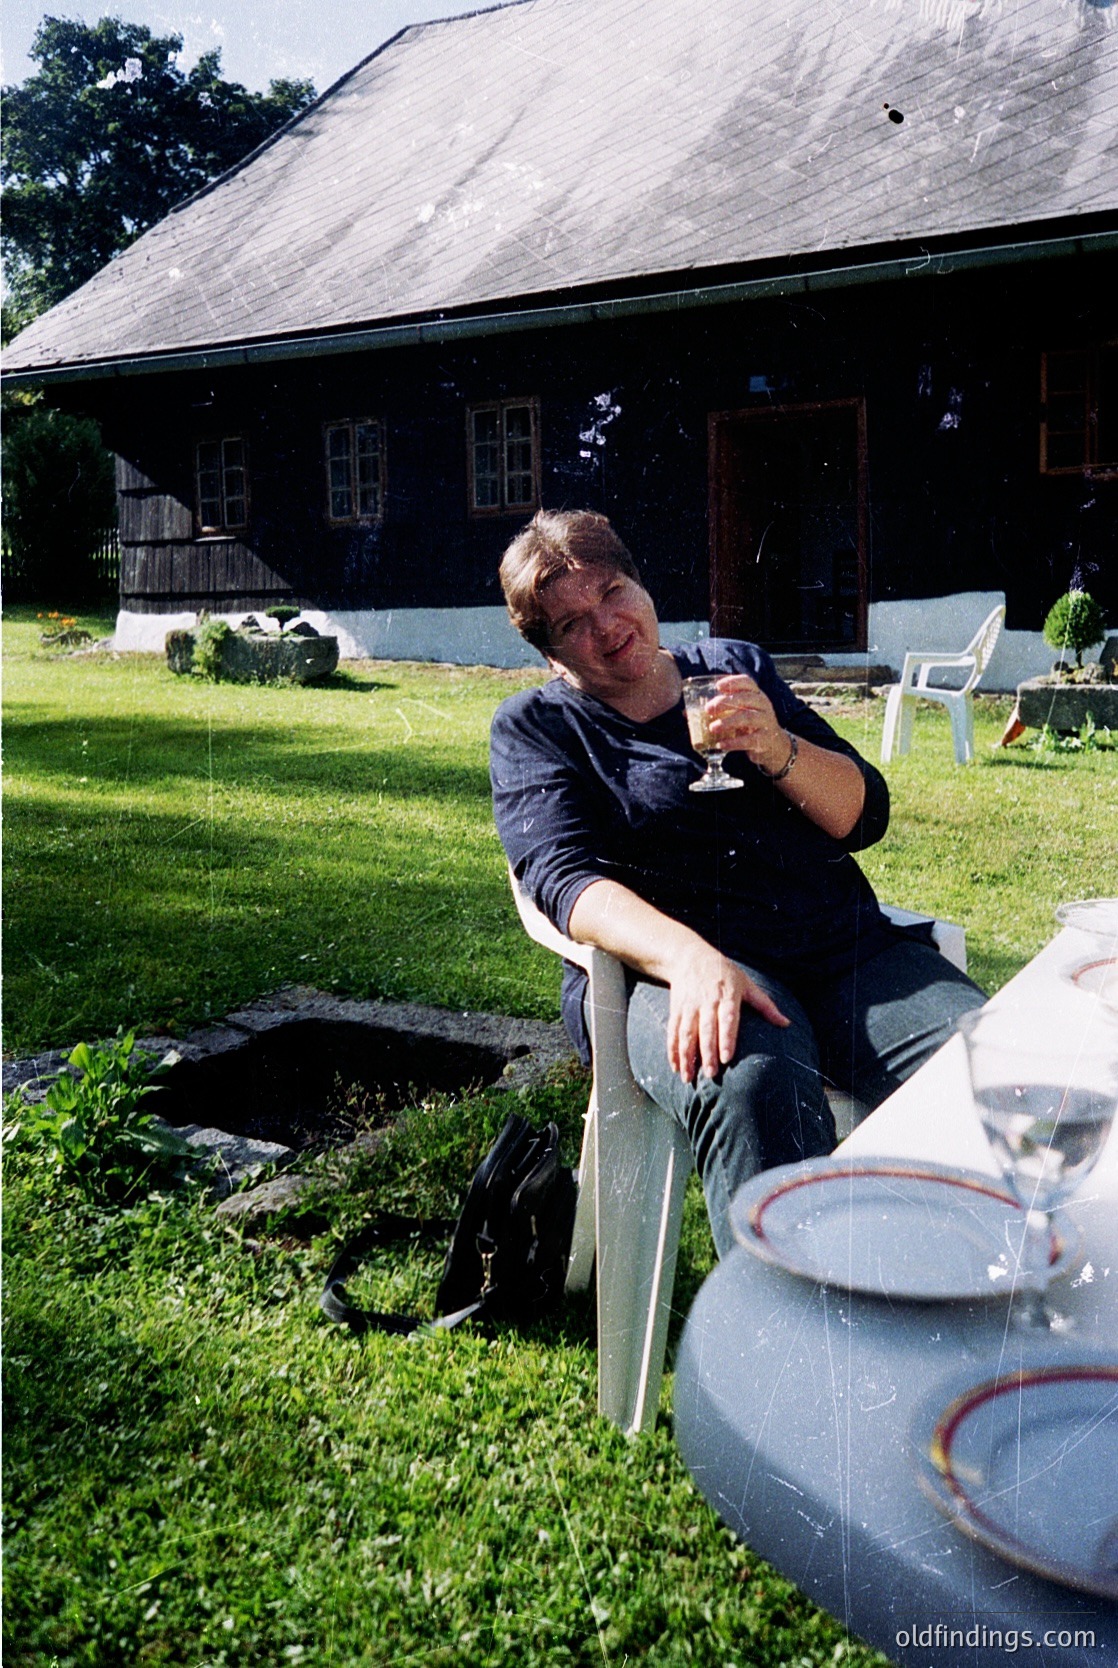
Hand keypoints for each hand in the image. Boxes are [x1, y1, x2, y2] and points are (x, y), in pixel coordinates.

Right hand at [667, 942, 788, 1081]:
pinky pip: (673, 1031)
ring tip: (688, 1078)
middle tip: (711, 1074)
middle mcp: (706, 1001)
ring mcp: (689, 1006)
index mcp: (727, 995)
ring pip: (686, 1033)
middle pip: (706, 1030)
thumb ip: (765, 1005)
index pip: (727, 1019)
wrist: (689, 956)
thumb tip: (786, 1024)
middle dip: (707, 1053)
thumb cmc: (724, 972)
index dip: (726, 1038)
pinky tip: (674, 1066)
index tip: (726, 1057)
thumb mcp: (746, 984)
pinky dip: (672, 1050)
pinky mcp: (676, 1009)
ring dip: (686, 1056)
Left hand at [705, 675, 793, 776]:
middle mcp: (764, 705)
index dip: (733, 682)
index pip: (748, 682)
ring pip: (748, 718)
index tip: (717, 686)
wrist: (774, 747)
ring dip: (728, 722)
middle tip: (708, 709)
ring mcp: (766, 722)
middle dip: (725, 702)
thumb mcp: (739, 714)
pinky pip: (750, 740)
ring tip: (712, 728)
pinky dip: (734, 742)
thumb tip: (686, 713)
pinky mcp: (766, 740)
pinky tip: (721, 745)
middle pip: (745, 698)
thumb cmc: (751, 727)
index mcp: (756, 695)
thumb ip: (719, 711)